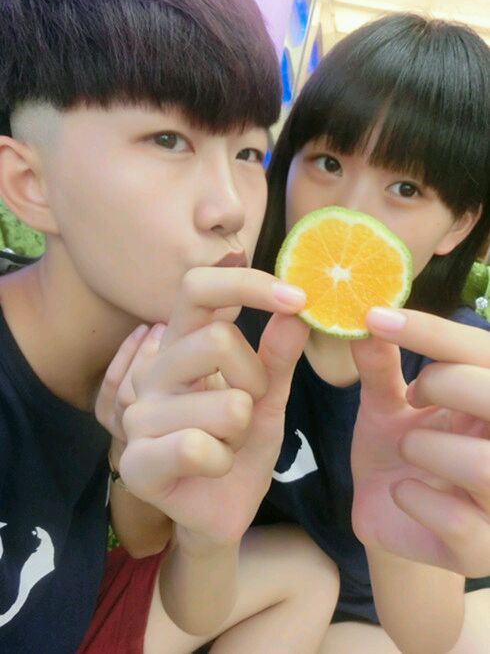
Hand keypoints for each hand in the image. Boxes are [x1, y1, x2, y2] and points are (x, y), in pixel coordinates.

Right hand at [100, 267, 307, 551]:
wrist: (222, 509)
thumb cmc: (240, 445)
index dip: (246, 283)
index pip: (196, 287)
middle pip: (217, 341)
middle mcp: (154, 371)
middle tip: (248, 410)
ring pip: (223, 403)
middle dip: (255, 382)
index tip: (299, 298)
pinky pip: (197, 447)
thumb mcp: (268, 396)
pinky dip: (223, 461)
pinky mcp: (136, 461)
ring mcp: (138, 415)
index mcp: (182, 344)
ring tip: (227, 443)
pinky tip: (211, 468)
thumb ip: (279, 355)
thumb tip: (297, 310)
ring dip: (241, 430)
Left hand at [350, 307, 489, 576]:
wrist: (391, 515)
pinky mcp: (482, 550)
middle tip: (413, 395)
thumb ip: (381, 368)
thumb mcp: (386, 405)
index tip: (376, 317)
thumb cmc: (398, 449)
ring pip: (484, 464)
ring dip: (426, 447)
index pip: (483, 352)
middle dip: (444, 384)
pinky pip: (458, 522)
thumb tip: (367, 318)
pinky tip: (402, 492)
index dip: (433, 332)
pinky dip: (414, 498)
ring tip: (407, 449)